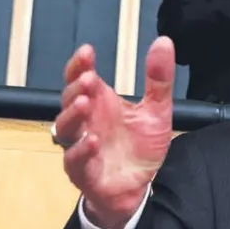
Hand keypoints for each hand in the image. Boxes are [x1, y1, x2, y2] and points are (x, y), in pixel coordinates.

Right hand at [54, 37, 174, 228]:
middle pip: (69, 100)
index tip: (88, 51)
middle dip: (76, 88)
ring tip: (85, 103)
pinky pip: (75, 160)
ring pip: (65, 128)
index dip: (80, 64)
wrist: (140, 186)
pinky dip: (81, 150)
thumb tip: (164, 42)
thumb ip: (158, 79)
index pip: (81, 78)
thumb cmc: (140, 147)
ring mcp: (80, 146)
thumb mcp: (157, 111)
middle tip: (89, 78)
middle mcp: (85, 122)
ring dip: (72, 115)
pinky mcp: (82, 172)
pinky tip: (93, 140)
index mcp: (99, 103)